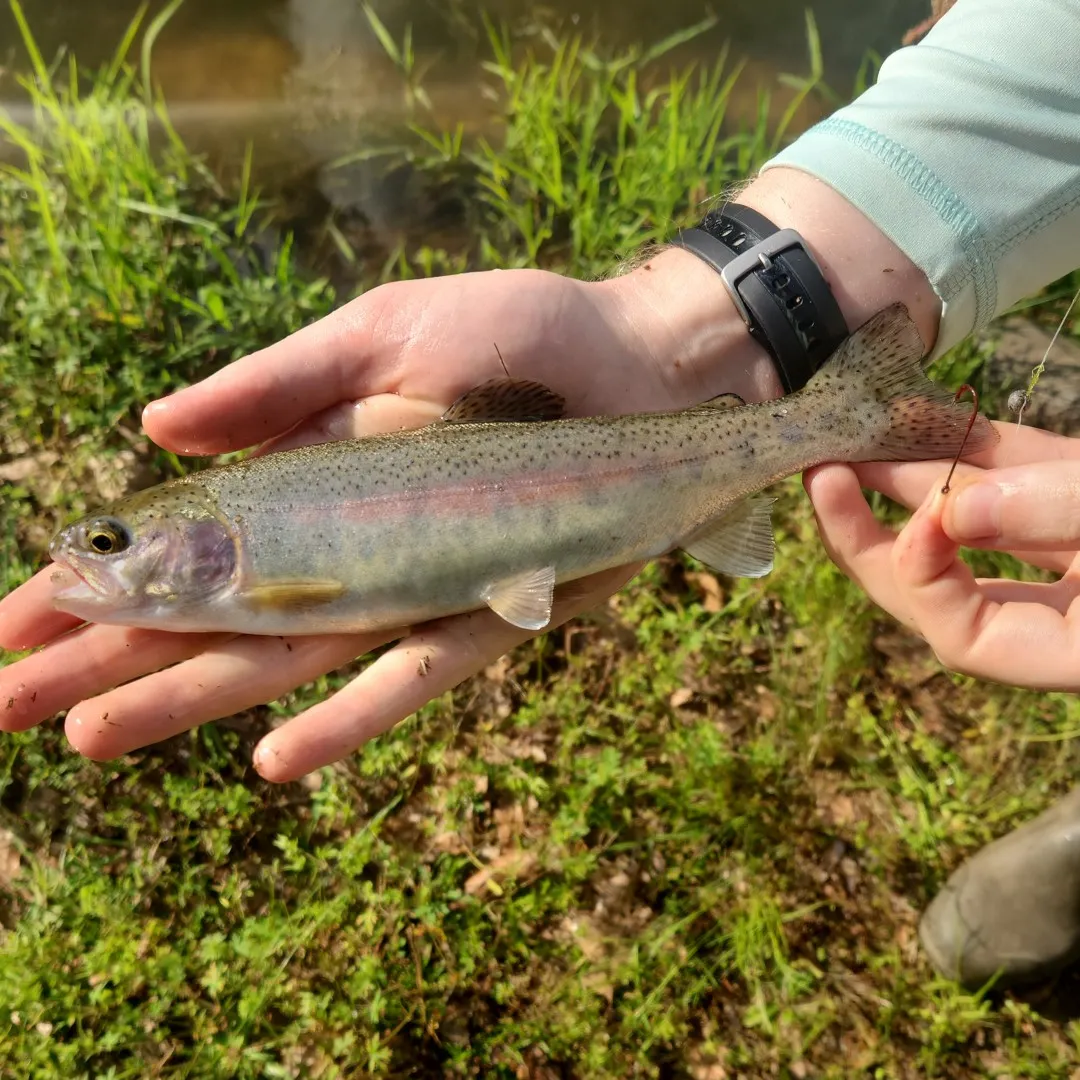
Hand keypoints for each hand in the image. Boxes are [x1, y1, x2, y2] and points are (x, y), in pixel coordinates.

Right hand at [0, 257, 778, 780]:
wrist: (640, 363)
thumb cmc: (518, 333)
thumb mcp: (382, 333)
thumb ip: (277, 384)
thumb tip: (152, 430)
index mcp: (309, 478)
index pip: (180, 543)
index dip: (92, 578)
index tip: (6, 619)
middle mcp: (350, 547)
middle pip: (212, 616)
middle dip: (104, 655)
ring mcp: (414, 587)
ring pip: (289, 660)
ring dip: (190, 699)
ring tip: (90, 735)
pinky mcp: (491, 610)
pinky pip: (412, 673)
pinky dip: (348, 716)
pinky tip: (271, 758)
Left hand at [805, 422, 1079, 690]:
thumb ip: (1061, 513)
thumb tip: (952, 507)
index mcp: (1077, 650)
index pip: (964, 639)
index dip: (923, 572)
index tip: (929, 509)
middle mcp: (1069, 618)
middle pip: (943, 596)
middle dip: (875, 536)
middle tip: (822, 479)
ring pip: (981, 533)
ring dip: (917, 483)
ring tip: (857, 440)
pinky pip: (1028, 491)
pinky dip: (983, 456)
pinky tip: (928, 420)